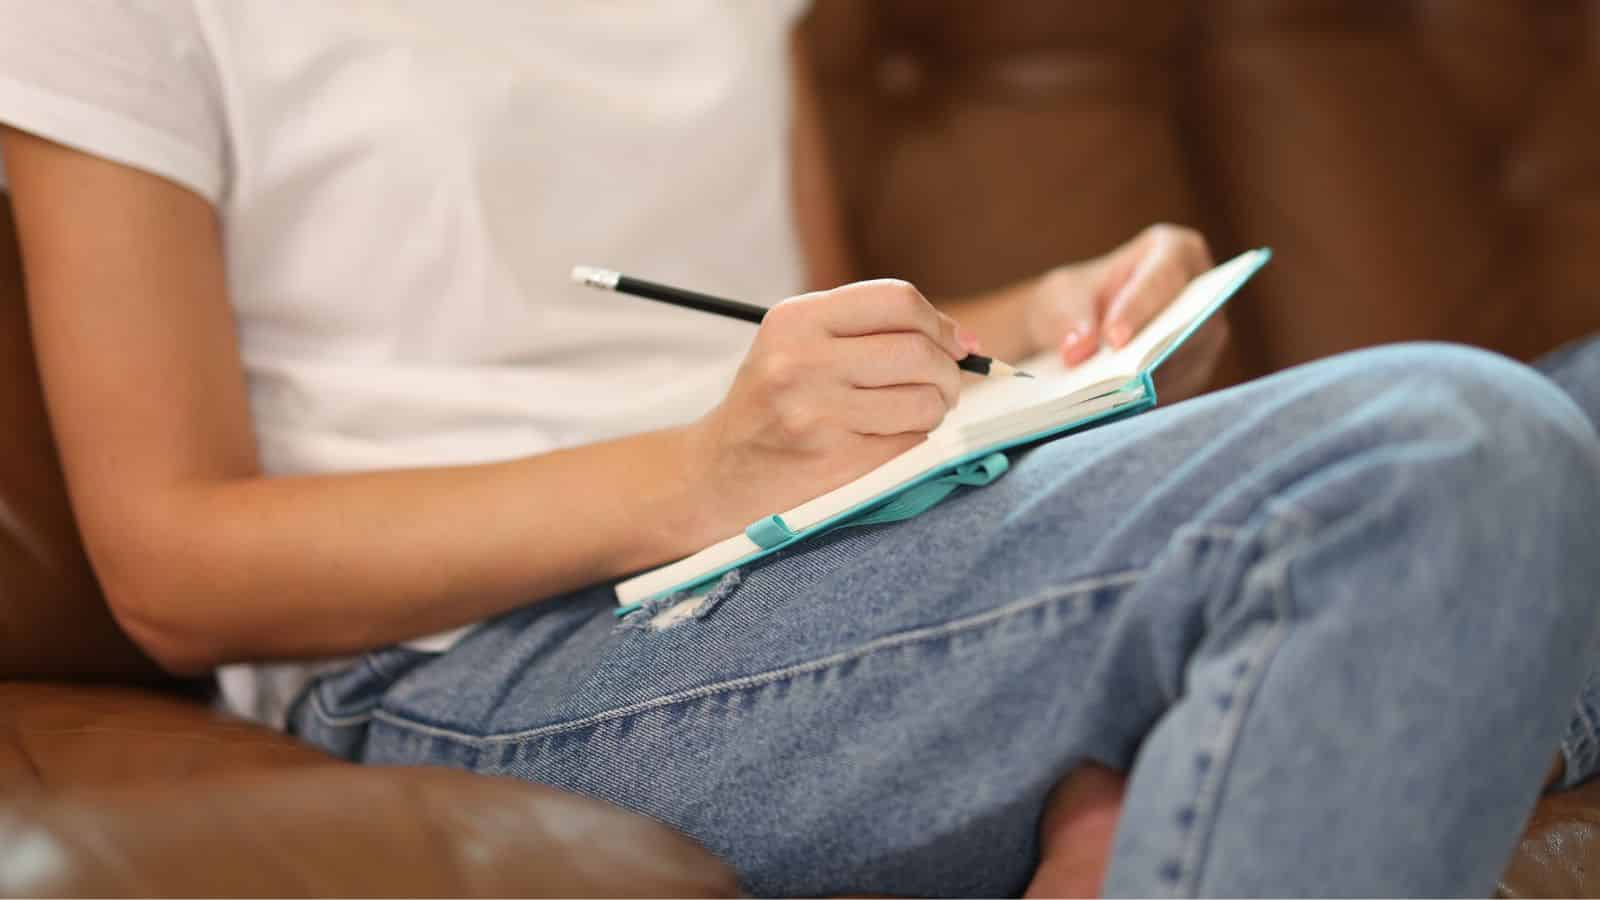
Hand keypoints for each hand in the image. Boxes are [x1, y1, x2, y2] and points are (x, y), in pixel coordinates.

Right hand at [691, 280, 971, 531]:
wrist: (718, 473)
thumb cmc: (773, 403)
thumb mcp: (799, 344)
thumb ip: (871, 330)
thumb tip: (966, 341)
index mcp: (795, 320)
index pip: (897, 300)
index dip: (940, 322)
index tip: (955, 344)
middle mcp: (801, 362)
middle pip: (919, 351)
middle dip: (948, 372)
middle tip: (944, 386)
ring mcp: (816, 414)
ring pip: (924, 401)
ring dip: (935, 409)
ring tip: (913, 413)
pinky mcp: (833, 462)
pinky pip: (910, 443)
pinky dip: (914, 440)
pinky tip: (887, 440)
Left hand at [1026, 224, 1229, 403]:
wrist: (1078, 327)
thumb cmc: (1075, 299)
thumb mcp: (1061, 297)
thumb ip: (1069, 318)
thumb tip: (1077, 351)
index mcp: (1174, 251)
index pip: (1162, 279)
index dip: (1139, 309)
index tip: (1113, 339)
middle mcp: (1203, 290)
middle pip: (1189, 322)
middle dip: (1154, 351)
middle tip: (1121, 380)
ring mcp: (1206, 332)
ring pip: (1190, 359)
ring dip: (1155, 382)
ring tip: (1117, 403)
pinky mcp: (1196, 368)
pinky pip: (1182, 387)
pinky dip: (1153, 400)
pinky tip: (1123, 414)